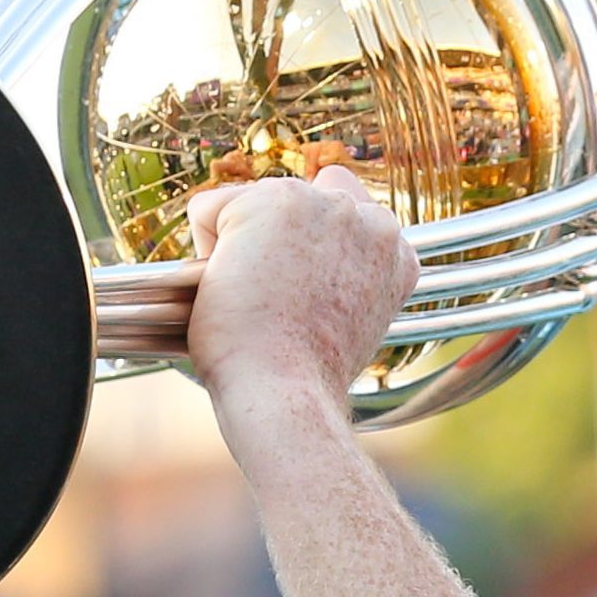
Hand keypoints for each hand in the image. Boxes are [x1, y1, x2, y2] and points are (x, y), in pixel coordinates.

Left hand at [185, 165, 418, 428]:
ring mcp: (321, 205)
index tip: (302, 309)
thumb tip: (307, 264)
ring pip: (255, 203)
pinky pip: (210, 207)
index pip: (342, 221)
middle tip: (273, 308)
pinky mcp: (272, 202)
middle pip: (301, 203)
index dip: (308, 262)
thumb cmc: (306, 377)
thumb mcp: (351, 323)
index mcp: (393, 250)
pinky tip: (226, 292)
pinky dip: (203, 251)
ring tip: (250, 303)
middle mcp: (367, 217)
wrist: (285, 395)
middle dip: (278, 246)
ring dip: (243, 246)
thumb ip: (346, 278)